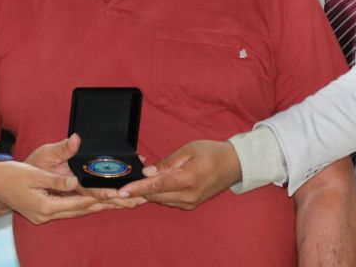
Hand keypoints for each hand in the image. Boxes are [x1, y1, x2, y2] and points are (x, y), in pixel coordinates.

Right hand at [0, 158, 117, 224]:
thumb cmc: (11, 174)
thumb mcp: (35, 173)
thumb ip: (56, 179)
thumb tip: (75, 180)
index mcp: (45, 207)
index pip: (80, 203)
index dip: (100, 198)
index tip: (119, 195)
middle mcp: (46, 215)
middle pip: (82, 210)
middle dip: (106, 206)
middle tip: (128, 202)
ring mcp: (44, 215)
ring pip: (76, 211)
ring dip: (97, 206)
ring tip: (118, 203)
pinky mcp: (42, 211)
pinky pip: (68, 209)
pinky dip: (83, 204)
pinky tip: (95, 202)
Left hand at [115, 139, 240, 209]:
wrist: (234, 165)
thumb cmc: (211, 152)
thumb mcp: (188, 150)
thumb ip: (167, 163)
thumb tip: (148, 173)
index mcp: (188, 180)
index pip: (157, 186)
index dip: (138, 188)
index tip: (122, 191)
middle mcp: (188, 196)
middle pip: (155, 196)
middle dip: (137, 191)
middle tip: (121, 184)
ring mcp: (190, 203)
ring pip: (160, 200)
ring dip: (147, 192)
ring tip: (136, 182)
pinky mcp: (190, 205)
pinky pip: (168, 200)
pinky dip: (158, 193)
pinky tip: (153, 184)